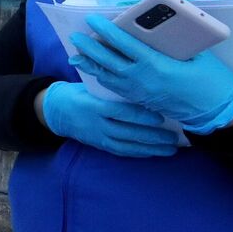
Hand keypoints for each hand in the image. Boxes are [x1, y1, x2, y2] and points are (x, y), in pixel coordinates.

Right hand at [38, 81, 182, 157]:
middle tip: (174, 138)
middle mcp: (97, 124)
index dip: (141, 117)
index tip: (160, 118)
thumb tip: (143, 78)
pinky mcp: (99, 145)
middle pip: (127, 132)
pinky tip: (154, 153)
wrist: (58, 110)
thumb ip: (115, 86)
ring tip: (171, 149)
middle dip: (152, 137)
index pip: (121, 112)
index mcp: (95, 105)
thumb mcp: (93, 85)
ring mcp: (98, 136)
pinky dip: (138, 153)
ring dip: (150, 149)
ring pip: (127, 146)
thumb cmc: (82, 92)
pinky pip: (121, 151)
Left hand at [69, 14, 232, 132]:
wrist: (216, 111)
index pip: (125, 45)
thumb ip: (176, 42)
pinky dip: (103, 77)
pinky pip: (116, 87)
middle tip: (75, 37)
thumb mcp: (197, 55)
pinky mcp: (141, 100)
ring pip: (108, 77)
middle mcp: (142, 80)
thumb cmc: (211, 80)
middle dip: (90, 48)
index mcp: (156, 66)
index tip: (92, 21)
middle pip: (109, 62)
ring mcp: (140, 92)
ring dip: (91, 64)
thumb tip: (159, 30)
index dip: (107, 32)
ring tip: (76, 54)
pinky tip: (96, 70)